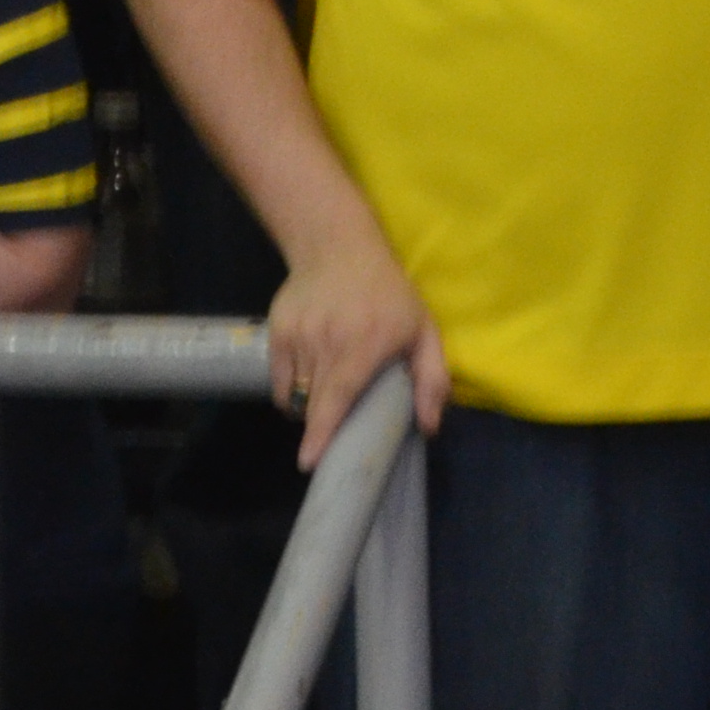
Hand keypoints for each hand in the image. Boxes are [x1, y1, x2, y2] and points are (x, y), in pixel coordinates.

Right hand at [264, 224, 448, 467]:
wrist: (337, 248)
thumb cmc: (388, 294)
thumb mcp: (424, 331)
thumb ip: (432, 379)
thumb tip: (428, 427)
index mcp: (363, 345)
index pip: (337, 396)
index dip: (322, 432)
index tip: (309, 461)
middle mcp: (326, 342)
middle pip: (312, 402)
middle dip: (316, 432)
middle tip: (324, 447)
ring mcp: (297, 336)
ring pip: (295, 394)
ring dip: (309, 408)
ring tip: (326, 399)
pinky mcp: (276, 333)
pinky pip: (280, 379)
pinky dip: (292, 391)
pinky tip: (309, 381)